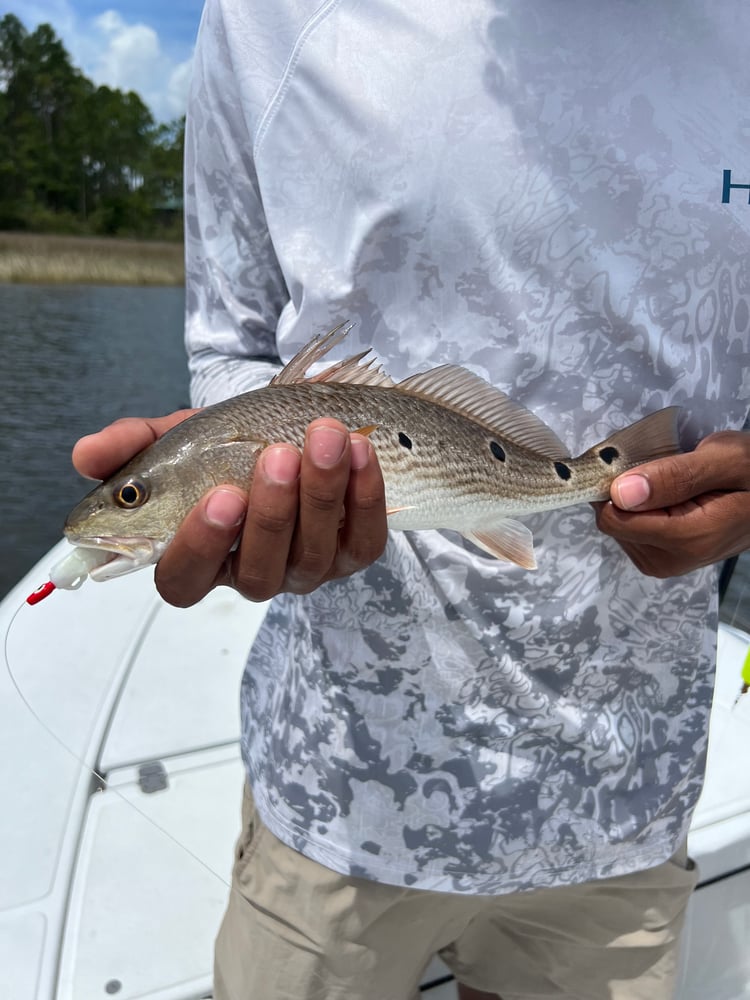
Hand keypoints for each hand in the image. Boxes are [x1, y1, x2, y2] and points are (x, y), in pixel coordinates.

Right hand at [72, 413, 387, 605]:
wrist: (289, 430)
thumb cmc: (226, 446)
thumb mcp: (177, 439)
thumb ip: (131, 446)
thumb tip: (85, 456)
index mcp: (198, 556)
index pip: (183, 580)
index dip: (198, 547)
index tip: (218, 496)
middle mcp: (251, 573)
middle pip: (257, 573)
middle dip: (270, 513)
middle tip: (276, 454)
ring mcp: (305, 569)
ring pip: (313, 554)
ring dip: (321, 492)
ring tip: (326, 435)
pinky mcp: (353, 554)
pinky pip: (364, 539)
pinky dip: (365, 494)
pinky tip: (361, 450)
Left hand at [594, 430, 749, 576]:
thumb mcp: (726, 459)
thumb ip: (675, 476)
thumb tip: (621, 493)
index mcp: (685, 539)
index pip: (612, 518)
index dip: (613, 485)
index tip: (628, 459)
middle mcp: (670, 560)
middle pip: (612, 522)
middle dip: (625, 491)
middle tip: (660, 466)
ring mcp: (666, 563)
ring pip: (619, 525)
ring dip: (634, 499)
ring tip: (672, 481)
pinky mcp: (665, 559)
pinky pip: (632, 530)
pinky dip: (641, 508)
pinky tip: (670, 495)